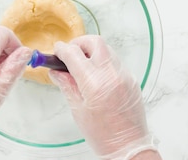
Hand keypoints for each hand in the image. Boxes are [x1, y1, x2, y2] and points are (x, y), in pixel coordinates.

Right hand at [49, 35, 158, 158]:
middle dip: (79, 43)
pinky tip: (96, 76)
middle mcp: (112, 74)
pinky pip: (115, 62)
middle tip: (70, 53)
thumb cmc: (102, 134)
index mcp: (95, 83)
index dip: (62, 50)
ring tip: (83, 66)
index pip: (74, 54)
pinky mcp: (131, 78)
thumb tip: (56, 71)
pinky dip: (104, 62)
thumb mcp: (78, 109)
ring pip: (107, 50)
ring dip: (93, 52)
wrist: (127, 144)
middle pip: (95, 42)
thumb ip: (67, 85)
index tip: (56, 51)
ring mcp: (124, 75)